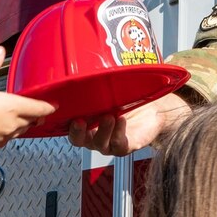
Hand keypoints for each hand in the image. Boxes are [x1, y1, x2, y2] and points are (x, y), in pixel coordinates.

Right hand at [0, 47, 54, 148]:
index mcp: (12, 107)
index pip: (40, 108)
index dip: (50, 106)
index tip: (54, 104)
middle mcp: (13, 123)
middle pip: (33, 120)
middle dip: (36, 113)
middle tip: (36, 107)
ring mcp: (5, 135)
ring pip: (23, 129)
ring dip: (24, 122)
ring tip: (19, 114)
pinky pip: (11, 137)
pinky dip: (11, 130)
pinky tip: (3, 124)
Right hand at [67, 92, 190, 156]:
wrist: (152, 109)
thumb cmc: (126, 100)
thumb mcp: (108, 92)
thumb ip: (96, 87)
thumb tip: (86, 69)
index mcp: (84, 122)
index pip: (68, 125)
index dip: (64, 121)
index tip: (65, 112)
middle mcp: (93, 135)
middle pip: (78, 140)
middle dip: (78, 132)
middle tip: (81, 121)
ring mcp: (107, 143)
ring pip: (98, 143)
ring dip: (102, 130)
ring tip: (109, 116)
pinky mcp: (124, 147)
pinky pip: (118, 144)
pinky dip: (118, 132)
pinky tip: (121, 120)